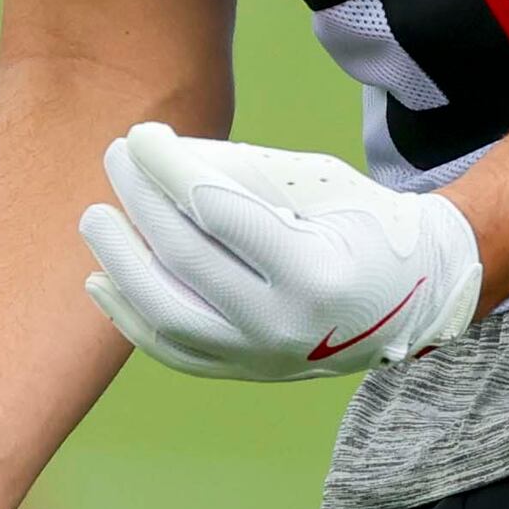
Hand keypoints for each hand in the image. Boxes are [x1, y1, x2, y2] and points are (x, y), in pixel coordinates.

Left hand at [77, 123, 483, 382]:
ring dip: (119, 262)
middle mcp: (285, 326)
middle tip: (115, 157)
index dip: (169, 168)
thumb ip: (239, 172)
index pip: (217, 212)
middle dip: (140, 200)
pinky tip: (100, 279)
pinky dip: (129, 317)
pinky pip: (172, 351)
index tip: (141, 135)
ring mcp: (262, 360)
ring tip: (96, 217)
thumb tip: (158, 157)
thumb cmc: (362, 222)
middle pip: (185, 258)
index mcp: (314, 271)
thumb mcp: (318, 184)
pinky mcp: (245, 373)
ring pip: (166, 315)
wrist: (411, 297)